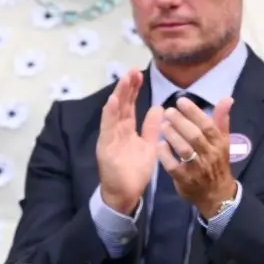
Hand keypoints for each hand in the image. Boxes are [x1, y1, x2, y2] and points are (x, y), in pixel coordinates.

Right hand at [96, 70, 161, 214]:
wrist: (125, 194)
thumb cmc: (135, 172)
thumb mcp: (148, 146)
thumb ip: (151, 128)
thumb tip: (158, 108)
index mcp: (127, 129)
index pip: (130, 105)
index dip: (134, 90)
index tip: (139, 74)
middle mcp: (116, 130)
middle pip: (121, 105)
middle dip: (126, 87)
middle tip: (132, 70)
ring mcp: (109, 137)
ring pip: (114, 112)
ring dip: (118, 96)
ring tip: (124, 80)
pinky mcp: (105, 147)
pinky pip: (107, 128)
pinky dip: (110, 114)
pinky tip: (113, 101)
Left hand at [159, 95, 236, 218]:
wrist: (217, 194)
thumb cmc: (217, 163)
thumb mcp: (223, 142)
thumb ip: (222, 120)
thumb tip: (227, 98)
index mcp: (219, 143)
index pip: (207, 125)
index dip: (194, 112)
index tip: (181, 101)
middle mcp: (209, 155)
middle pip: (195, 136)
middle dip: (181, 122)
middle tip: (168, 112)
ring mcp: (197, 168)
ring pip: (184, 150)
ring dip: (172, 136)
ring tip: (163, 125)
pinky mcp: (185, 180)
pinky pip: (173, 166)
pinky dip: (165, 155)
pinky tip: (160, 145)